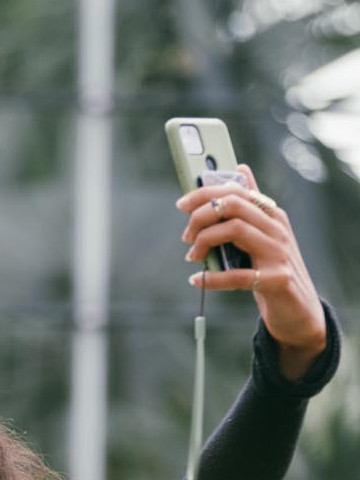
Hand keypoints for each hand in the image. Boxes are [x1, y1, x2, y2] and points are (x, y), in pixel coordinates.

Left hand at [179, 170, 326, 373]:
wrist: (299, 310)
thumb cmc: (273, 269)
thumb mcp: (264, 234)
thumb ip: (251, 205)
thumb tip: (240, 169)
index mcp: (272, 214)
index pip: (236, 191)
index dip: (204, 194)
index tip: (181, 205)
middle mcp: (277, 229)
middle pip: (233, 206)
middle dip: (201, 216)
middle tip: (186, 236)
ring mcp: (279, 253)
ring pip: (234, 231)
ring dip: (204, 242)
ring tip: (192, 256)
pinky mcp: (276, 280)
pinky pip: (237, 275)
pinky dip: (212, 278)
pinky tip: (197, 280)